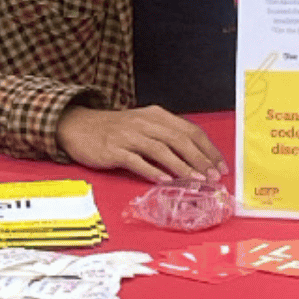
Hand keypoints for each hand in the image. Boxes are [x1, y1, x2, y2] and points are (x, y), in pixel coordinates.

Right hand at [57, 104, 225, 183]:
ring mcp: (129, 136)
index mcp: (156, 115)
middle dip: (200, 160)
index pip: (190, 130)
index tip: (219, 166)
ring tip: (195, 182)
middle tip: (212, 177)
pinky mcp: (114, 150)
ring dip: (181, 167)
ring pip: (162, 151)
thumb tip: (193, 157)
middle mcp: (145, 123)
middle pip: (179, 140)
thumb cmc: (114, 129)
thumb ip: (165, 136)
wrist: (79, 125)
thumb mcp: (143, 124)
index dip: (208, 149)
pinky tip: (164, 182)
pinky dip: (152, 172)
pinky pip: (137, 161)